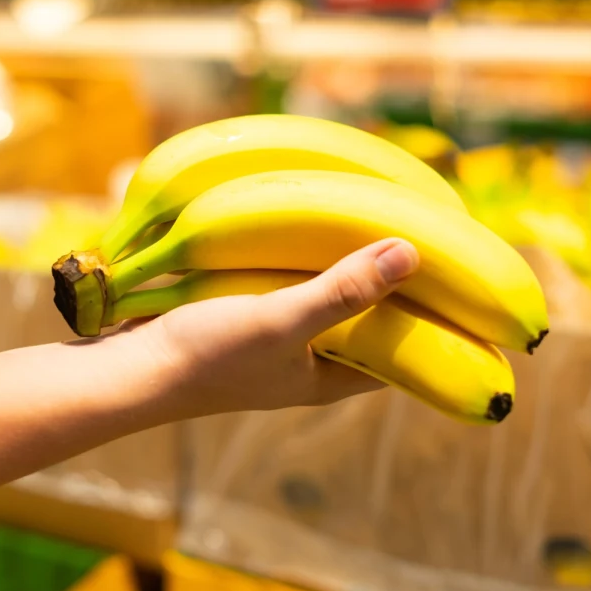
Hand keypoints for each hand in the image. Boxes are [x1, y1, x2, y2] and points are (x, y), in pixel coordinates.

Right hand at [112, 238, 418, 418]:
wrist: (129, 368)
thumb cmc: (208, 357)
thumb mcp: (282, 321)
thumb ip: (344, 290)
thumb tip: (413, 252)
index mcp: (331, 377)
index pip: (404, 351)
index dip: (435, 318)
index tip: (460, 274)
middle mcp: (311, 360)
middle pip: (371, 318)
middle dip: (393, 280)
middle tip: (418, 226)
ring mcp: (278, 338)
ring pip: (330, 296)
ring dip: (346, 262)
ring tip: (372, 213)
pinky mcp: (247, 315)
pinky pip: (292, 283)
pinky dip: (305, 256)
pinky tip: (307, 222)